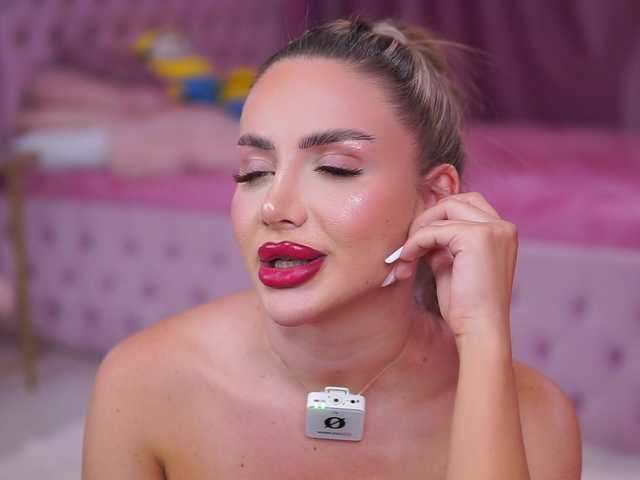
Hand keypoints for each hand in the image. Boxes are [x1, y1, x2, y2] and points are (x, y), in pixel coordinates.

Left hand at [383, 192, 518, 341]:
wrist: (480, 331)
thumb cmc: (467, 307)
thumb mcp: (452, 267)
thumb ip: (441, 246)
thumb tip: (421, 233)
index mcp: (502, 233)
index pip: (465, 205)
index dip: (437, 219)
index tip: (417, 244)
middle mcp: (503, 227)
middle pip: (455, 200)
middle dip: (427, 219)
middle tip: (408, 246)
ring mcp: (493, 229)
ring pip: (443, 210)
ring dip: (418, 231)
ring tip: (406, 257)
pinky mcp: (477, 237)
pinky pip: (434, 229)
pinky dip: (415, 242)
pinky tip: (408, 260)